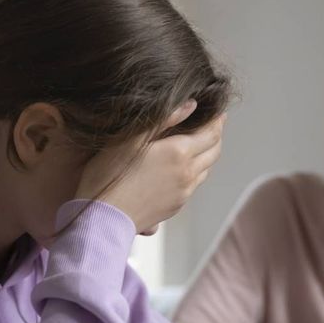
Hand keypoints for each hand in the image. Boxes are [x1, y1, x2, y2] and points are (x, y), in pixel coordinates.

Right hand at [75, 101, 224, 234]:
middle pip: (214, 151)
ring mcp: (183, 192)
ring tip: (200, 144)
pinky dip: (195, 172)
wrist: (104, 218)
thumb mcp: (131, 138)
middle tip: (215, 124)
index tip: (219, 112)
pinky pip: (193, 185)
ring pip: (205, 169)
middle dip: (216, 135)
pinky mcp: (175, 206)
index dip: (217, 121)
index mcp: (179, 152)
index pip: (211, 133)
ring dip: (207, 154)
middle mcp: (187, 173)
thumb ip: (163, 119)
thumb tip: (191, 104)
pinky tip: (183, 168)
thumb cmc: (109, 175)